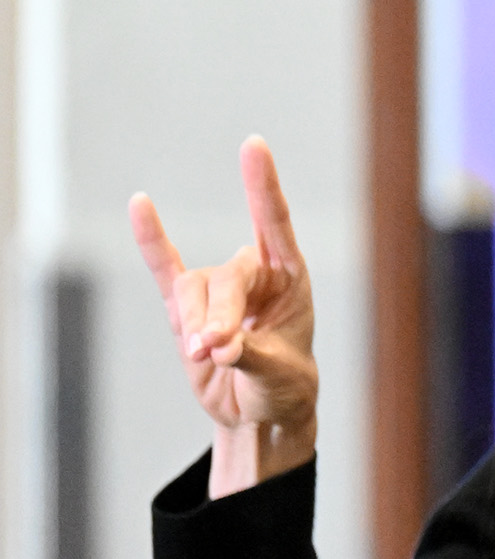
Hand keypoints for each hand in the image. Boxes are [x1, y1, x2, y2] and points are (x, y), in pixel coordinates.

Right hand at [130, 137, 320, 496]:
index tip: (253, 147)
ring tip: (205, 356)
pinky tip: (141, 206)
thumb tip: (216, 346)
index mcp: (290, 277)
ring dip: (193, 324)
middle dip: (218, 315)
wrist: (260, 412)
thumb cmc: (283, 386)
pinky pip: (164, 268)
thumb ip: (249, 355)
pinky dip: (152, 240)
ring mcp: (218, 290)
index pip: (275, 223)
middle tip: (218, 350)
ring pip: (191, 291)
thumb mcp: (278, 374)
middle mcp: (255, 275)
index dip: (262, 186)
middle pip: (224, 276)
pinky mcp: (185, 310)